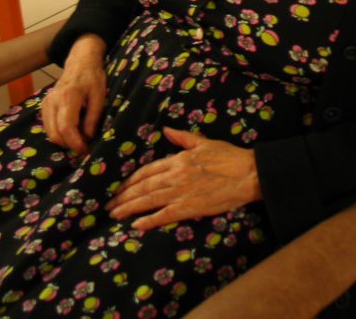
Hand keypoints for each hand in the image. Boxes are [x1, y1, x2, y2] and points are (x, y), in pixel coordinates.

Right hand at [41, 34, 106, 154]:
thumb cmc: (92, 77)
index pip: (66, 127)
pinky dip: (58, 134)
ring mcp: (46, 103)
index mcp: (68, 96)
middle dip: (70, 145)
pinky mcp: (44, 106)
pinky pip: (48, 127)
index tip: (85, 150)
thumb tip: (88, 138)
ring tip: (79, 139)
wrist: (80, 63)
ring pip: (50, 133)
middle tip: (84, 147)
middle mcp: (53, 100)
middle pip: (55, 133)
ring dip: (64, 141)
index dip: (75, 143)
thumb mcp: (99, 96)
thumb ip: (93, 117)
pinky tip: (71, 131)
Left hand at [106, 127, 260, 230]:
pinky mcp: (190, 207)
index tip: (118, 187)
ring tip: (114, 214)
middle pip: (143, 186)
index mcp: (178, 160)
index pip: (147, 170)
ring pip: (149, 200)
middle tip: (108, 205)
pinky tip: (137, 225)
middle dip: (123, 196)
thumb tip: (166, 130)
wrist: (247, 173)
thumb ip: (182, 137)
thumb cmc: (228, 156)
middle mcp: (175, 176)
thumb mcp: (203, 142)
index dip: (130, 180)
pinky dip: (149, 220)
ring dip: (129, 208)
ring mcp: (181, 192)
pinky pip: (165, 215)